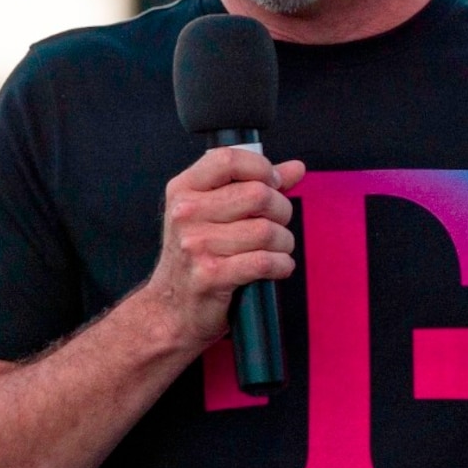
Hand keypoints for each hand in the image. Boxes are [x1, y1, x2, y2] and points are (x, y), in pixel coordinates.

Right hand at [142, 145, 306, 348]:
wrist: (172, 309)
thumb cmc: (196, 258)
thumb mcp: (213, 214)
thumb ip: (254, 185)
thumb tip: (295, 168)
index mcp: (184, 189)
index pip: (229, 159)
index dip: (262, 168)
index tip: (273, 184)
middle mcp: (186, 213)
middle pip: (258, 195)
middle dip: (281, 211)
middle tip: (277, 225)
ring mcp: (196, 245)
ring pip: (267, 231)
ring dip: (284, 243)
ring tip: (276, 250)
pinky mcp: (211, 275)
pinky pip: (265, 261)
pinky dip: (282, 265)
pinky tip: (277, 267)